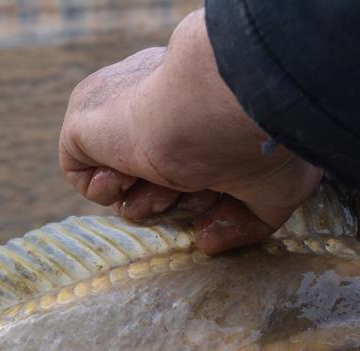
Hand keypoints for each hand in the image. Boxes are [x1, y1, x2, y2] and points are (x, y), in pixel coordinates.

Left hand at [59, 10, 320, 253]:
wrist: (221, 106)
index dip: (204, 189)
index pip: (186, 158)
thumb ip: (246, 220)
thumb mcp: (277, 188)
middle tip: (196, 181)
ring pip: (125, 182)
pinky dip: (107, 189)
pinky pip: (82, 176)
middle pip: (156, 177)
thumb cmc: (262, 139)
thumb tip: (206, 241)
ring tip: (166, 174)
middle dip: (178, 197)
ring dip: (149, 198)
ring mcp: (117, 109)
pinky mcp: (83, 121)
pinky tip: (129, 168)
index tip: (222, 187)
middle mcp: (156, 100)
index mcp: (199, 101)